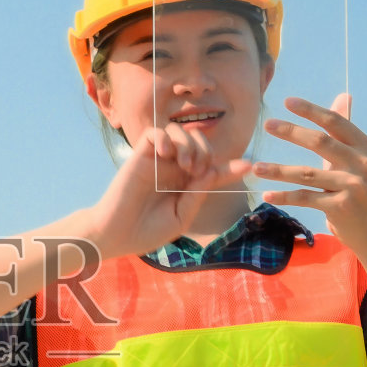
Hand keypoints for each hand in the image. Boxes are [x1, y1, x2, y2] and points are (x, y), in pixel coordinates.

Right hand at [82, 123, 250, 260]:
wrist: (116, 235)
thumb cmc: (146, 232)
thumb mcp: (180, 218)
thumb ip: (197, 195)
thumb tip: (212, 171)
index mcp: (185, 185)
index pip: (212, 170)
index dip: (231, 167)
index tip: (249, 166)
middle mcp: (173, 169)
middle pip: (199, 142)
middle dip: (206, 151)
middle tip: (198, 171)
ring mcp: (156, 161)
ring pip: (178, 131)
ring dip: (188, 143)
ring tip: (185, 164)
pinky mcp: (139, 156)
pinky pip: (154, 133)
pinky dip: (165, 137)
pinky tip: (167, 154)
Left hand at [251, 94, 366, 244]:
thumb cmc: (357, 187)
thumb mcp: (356, 157)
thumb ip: (346, 130)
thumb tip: (344, 96)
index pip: (336, 123)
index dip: (311, 111)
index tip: (287, 102)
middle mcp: (364, 164)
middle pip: (321, 142)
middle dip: (291, 132)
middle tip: (267, 124)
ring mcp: (354, 186)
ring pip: (307, 173)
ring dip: (278, 170)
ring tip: (256, 167)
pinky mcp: (341, 207)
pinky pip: (305, 198)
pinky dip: (284, 196)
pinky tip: (265, 194)